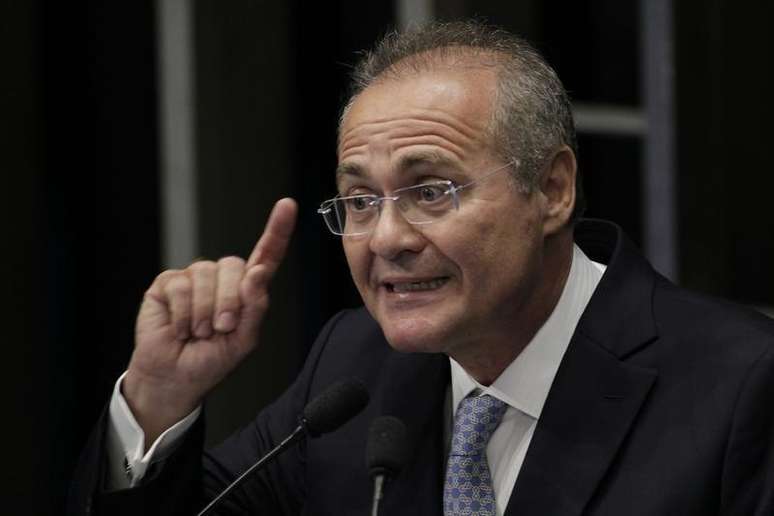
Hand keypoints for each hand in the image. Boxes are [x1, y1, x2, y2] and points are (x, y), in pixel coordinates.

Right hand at [123, 198, 297, 444]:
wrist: (174, 378)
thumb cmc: (211, 360)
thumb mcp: (244, 340)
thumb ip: (255, 307)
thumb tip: (257, 272)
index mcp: (246, 290)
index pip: (265, 255)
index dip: (277, 231)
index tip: (287, 205)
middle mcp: (222, 278)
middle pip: (235, 266)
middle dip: (229, 301)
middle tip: (220, 329)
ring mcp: (194, 278)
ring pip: (206, 274)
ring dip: (204, 311)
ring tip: (198, 332)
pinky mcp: (168, 283)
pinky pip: (180, 285)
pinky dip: (183, 313)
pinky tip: (179, 328)